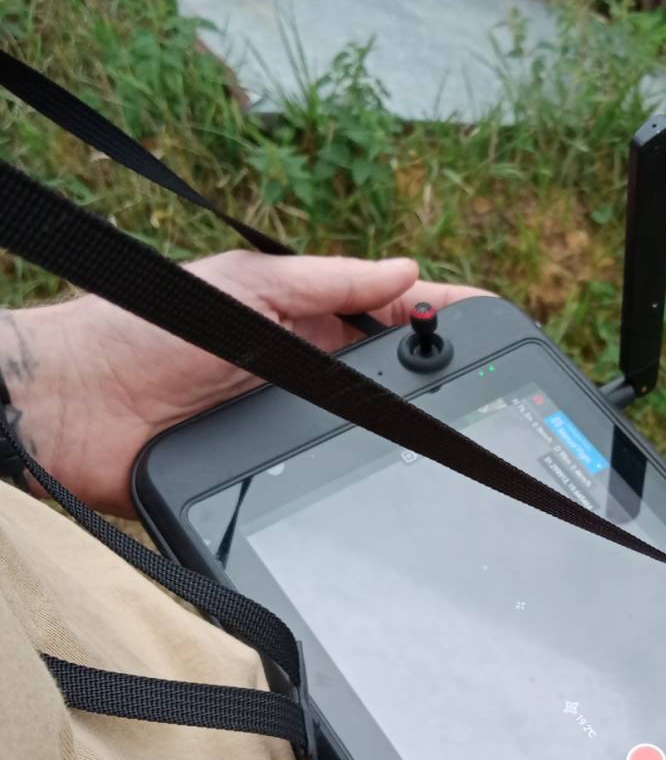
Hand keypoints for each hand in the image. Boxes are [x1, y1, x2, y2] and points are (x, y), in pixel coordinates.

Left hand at [0, 251, 486, 513]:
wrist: (71, 407)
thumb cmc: (142, 329)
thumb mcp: (249, 288)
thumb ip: (329, 283)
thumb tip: (408, 272)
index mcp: (308, 322)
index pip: (395, 316)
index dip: (445, 319)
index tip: (500, 325)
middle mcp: (309, 376)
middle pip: (397, 382)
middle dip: (445, 383)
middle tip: (498, 393)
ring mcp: (293, 428)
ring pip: (372, 436)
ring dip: (411, 439)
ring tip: (466, 444)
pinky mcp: (272, 479)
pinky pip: (329, 483)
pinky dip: (363, 484)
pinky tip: (397, 487)